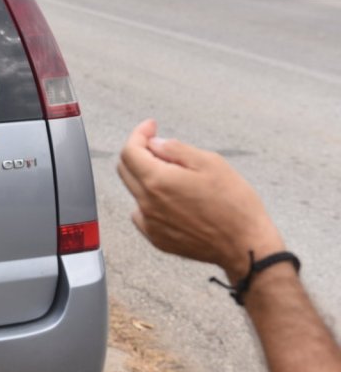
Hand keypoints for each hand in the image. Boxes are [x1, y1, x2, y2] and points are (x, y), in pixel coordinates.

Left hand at [117, 119, 283, 280]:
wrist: (246, 245)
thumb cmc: (234, 203)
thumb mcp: (210, 163)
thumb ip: (175, 149)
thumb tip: (154, 143)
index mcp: (157, 181)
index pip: (129, 151)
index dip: (139, 134)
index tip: (152, 126)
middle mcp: (147, 203)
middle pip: (126, 169)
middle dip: (139, 151)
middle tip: (161, 146)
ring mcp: (150, 223)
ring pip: (135, 190)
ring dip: (146, 176)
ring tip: (175, 175)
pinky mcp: (157, 239)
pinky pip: (142, 213)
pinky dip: (150, 201)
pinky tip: (172, 200)